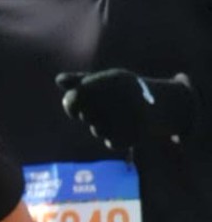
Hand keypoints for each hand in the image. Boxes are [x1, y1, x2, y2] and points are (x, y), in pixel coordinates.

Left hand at [56, 69, 198, 155]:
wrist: (163, 103)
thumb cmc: (127, 91)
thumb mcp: (106, 81)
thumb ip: (82, 81)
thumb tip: (58, 80)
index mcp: (113, 80)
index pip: (76, 98)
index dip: (72, 104)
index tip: (74, 106)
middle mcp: (121, 97)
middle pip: (86, 115)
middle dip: (88, 115)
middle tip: (100, 111)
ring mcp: (129, 116)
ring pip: (97, 129)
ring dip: (101, 126)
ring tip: (117, 117)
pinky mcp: (136, 133)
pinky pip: (111, 141)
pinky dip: (114, 138)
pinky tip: (123, 129)